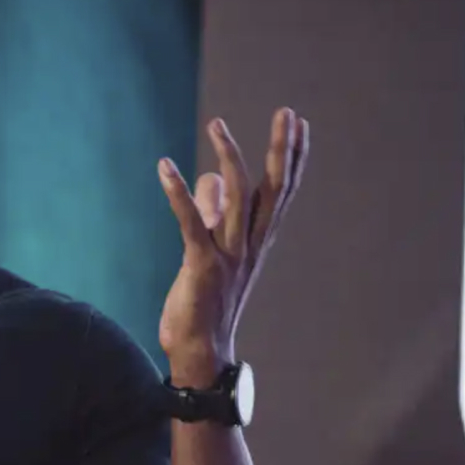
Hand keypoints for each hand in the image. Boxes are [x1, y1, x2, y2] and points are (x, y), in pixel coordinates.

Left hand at [157, 107, 309, 384]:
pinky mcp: (201, 266)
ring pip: (239, 199)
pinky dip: (178, 194)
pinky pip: (191, 223)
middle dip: (281, 149)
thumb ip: (213, 214)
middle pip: (273, 190)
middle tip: (288, 112)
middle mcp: (250, 245)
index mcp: (256, 241)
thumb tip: (210, 178)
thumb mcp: (210, 252)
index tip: (299, 122)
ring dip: (229, 157)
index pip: (281, 192)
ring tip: (218, 124)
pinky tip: (165, 167)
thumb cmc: (204, 304)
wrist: (199, 352)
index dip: (292, 157)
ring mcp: (228, 256)